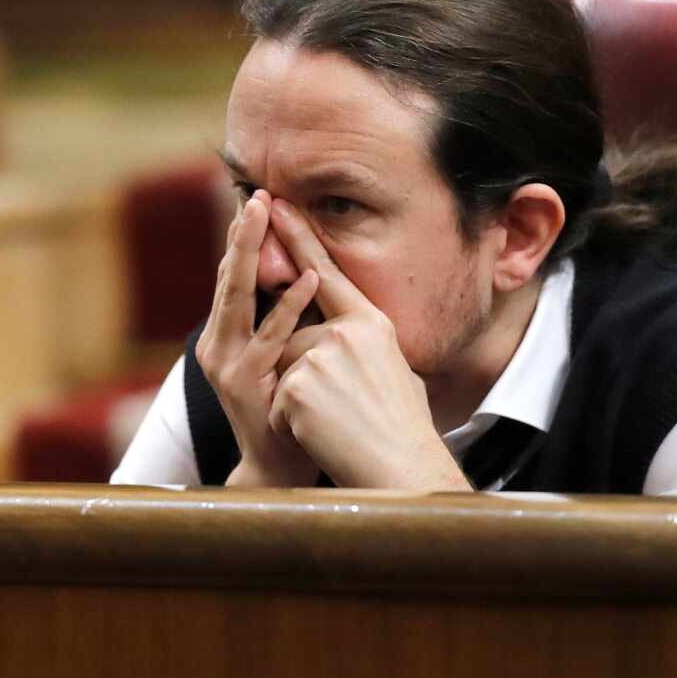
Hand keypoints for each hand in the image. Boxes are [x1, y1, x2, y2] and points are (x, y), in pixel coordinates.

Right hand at [195, 191, 321, 486]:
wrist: (277, 467)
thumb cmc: (284, 407)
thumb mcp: (276, 356)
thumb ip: (278, 320)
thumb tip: (297, 271)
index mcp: (223, 335)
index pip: (232, 275)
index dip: (241, 238)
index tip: (255, 199)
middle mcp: (217, 344)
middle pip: (229, 277)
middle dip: (242, 234)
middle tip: (257, 195)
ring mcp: (227, 364)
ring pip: (239, 297)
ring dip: (254, 253)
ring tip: (267, 216)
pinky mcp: (246, 382)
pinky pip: (271, 335)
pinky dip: (289, 304)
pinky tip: (308, 277)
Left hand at [267, 198, 470, 490]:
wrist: (402, 471)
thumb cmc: (401, 428)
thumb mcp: (390, 369)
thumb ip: (357, 341)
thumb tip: (332, 331)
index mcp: (370, 323)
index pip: (324, 272)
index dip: (298, 238)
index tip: (274, 205)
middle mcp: (346, 332)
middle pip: (292, 332)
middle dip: (298, 367)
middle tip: (331, 397)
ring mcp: (321, 357)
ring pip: (282, 368)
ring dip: (296, 402)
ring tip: (334, 424)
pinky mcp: (298, 385)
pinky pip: (276, 400)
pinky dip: (291, 425)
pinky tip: (320, 438)